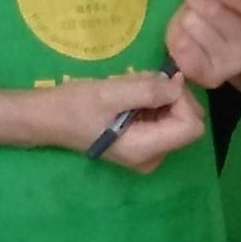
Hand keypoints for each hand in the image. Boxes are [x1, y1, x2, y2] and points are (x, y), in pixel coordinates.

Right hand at [37, 68, 204, 173]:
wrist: (48, 118)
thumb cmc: (75, 105)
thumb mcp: (111, 92)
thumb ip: (148, 90)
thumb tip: (178, 84)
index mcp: (145, 149)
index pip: (191, 126)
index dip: (182, 100)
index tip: (159, 83)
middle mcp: (153, 158)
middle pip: (188, 123)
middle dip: (173, 97)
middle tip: (144, 83)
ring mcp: (149, 154)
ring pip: (178, 119)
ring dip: (162, 98)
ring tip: (131, 91)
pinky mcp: (144, 144)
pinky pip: (164, 121)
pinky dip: (154, 104)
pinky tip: (131, 98)